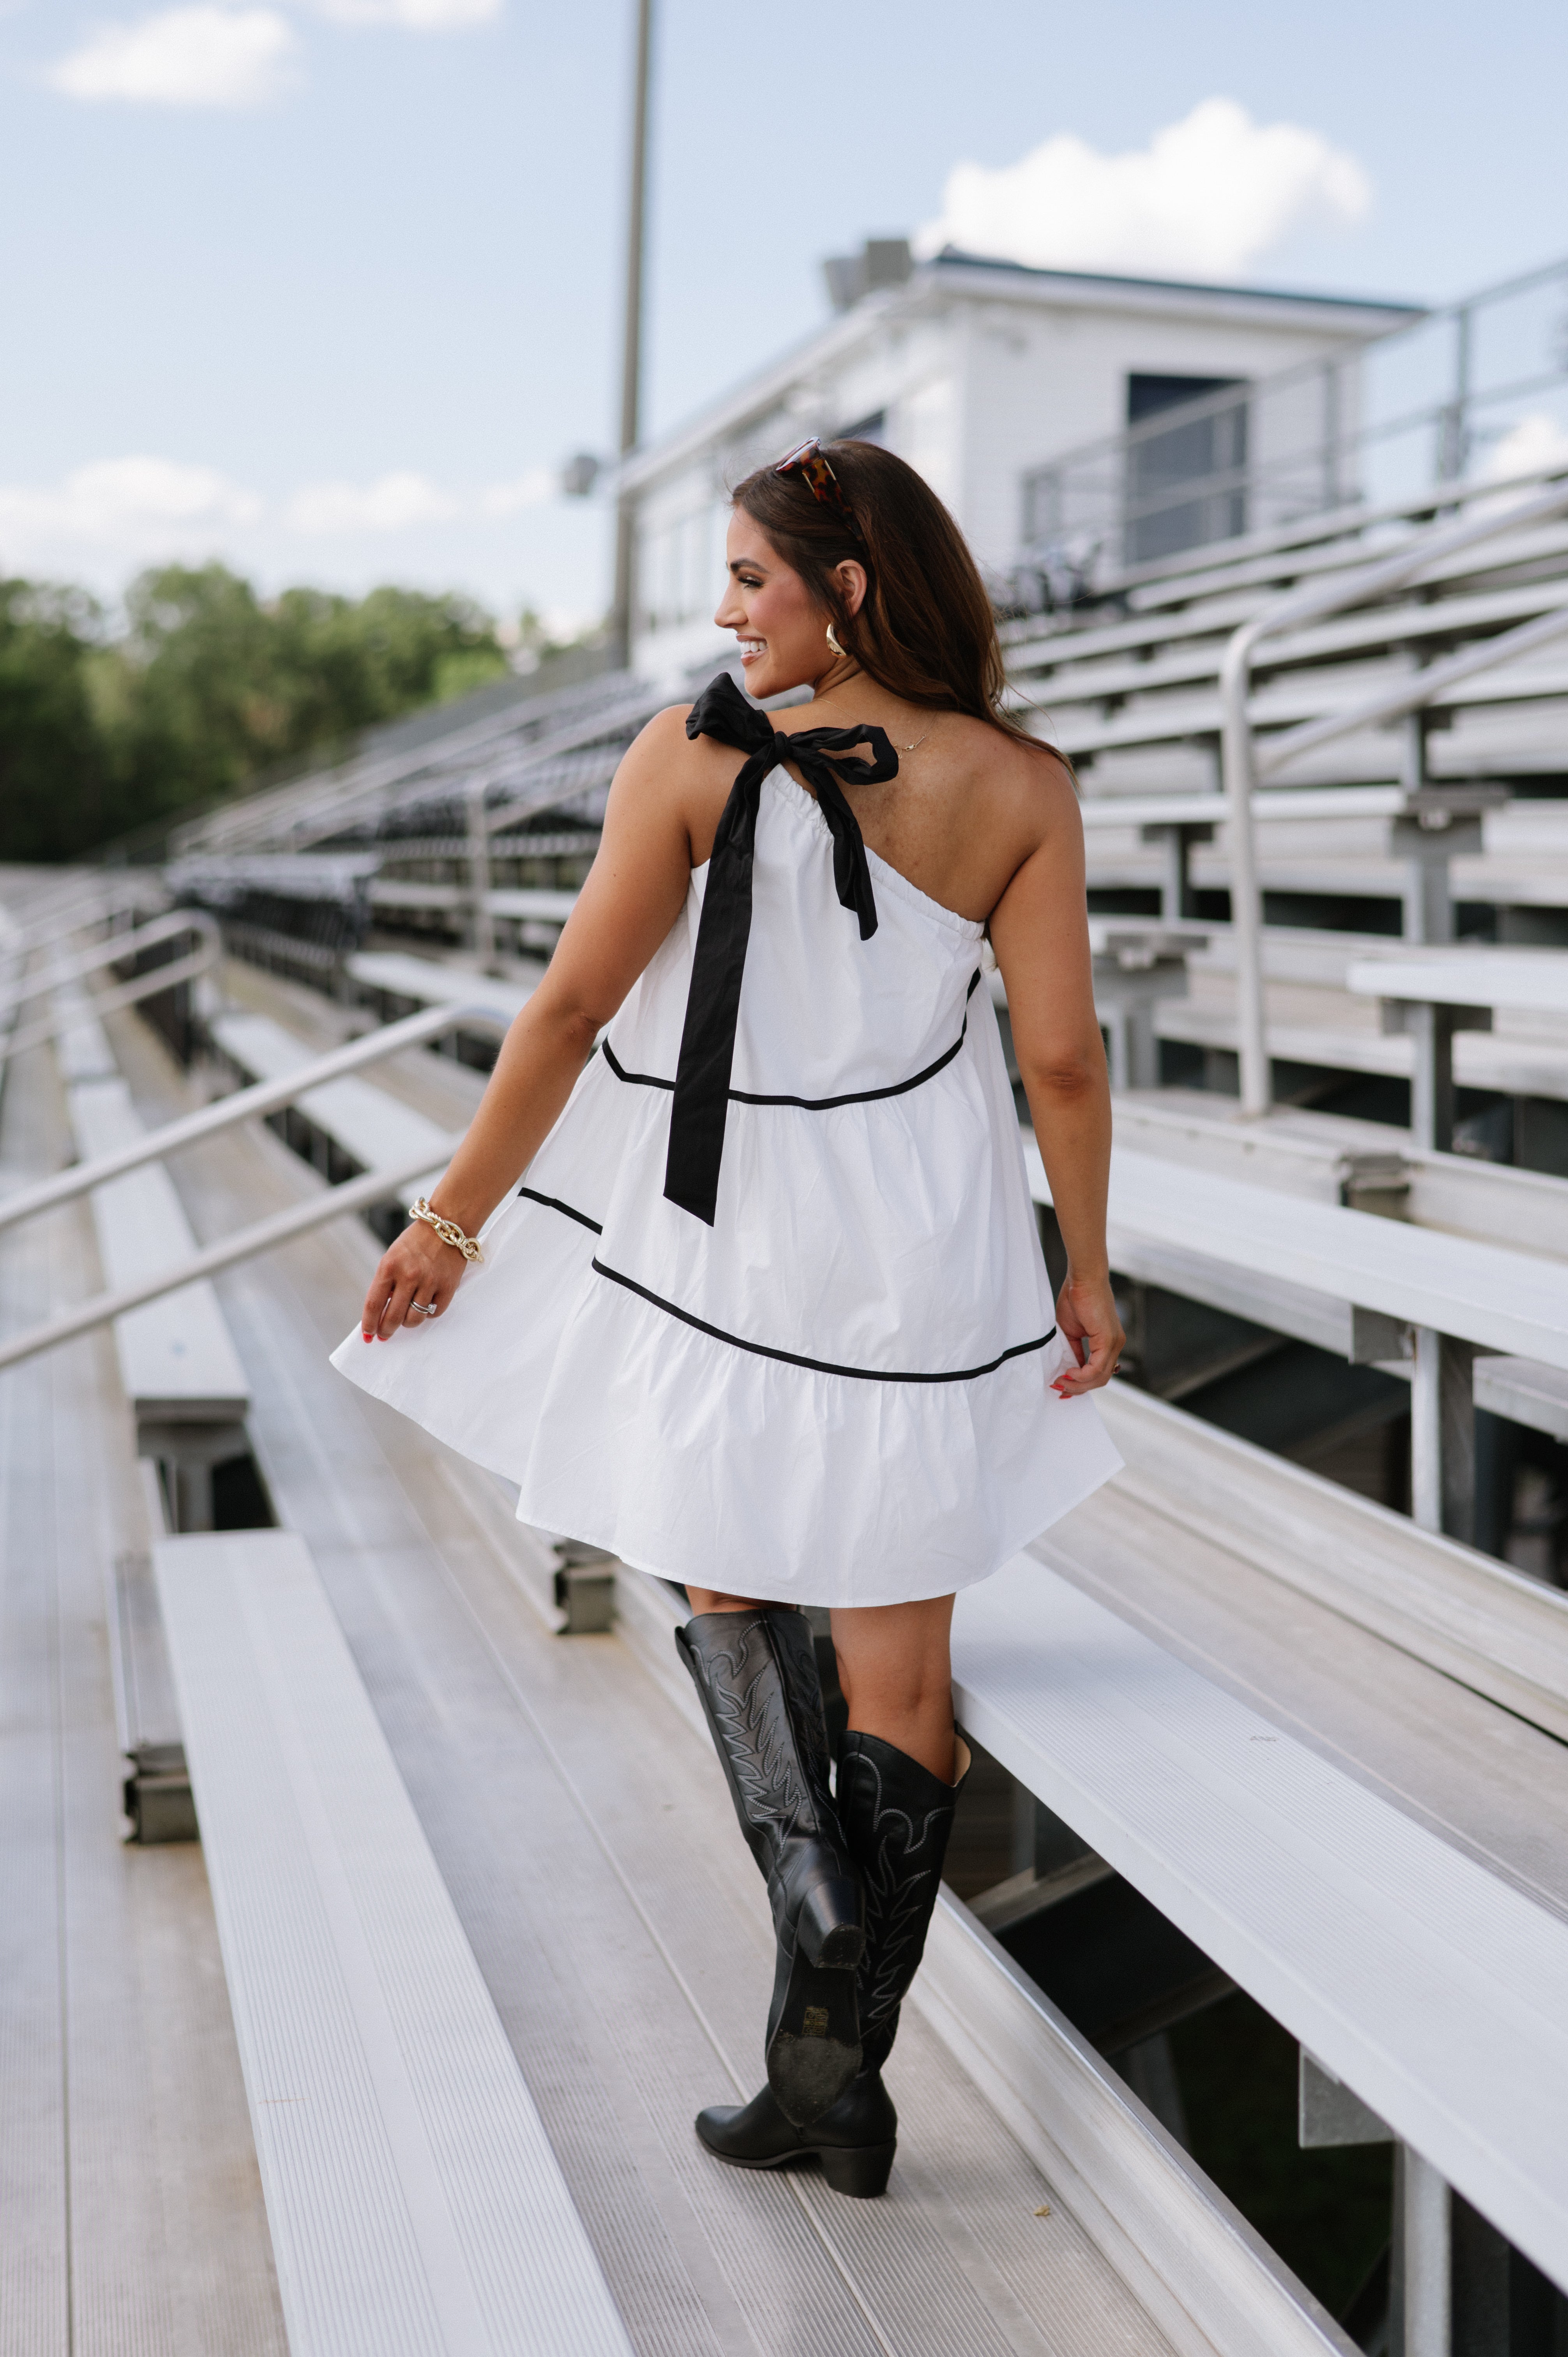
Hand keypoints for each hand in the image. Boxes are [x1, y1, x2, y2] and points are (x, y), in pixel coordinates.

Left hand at [360, 1221, 466, 1340]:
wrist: (448, 1225)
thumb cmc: (416, 1241)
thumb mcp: (392, 1257)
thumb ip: (386, 1282)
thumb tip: (381, 1311)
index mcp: (389, 1266)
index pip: (374, 1303)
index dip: (369, 1324)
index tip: (368, 1335)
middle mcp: (408, 1275)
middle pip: (393, 1317)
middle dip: (386, 1330)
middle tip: (385, 1334)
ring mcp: (430, 1281)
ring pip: (415, 1319)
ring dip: (408, 1323)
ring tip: (407, 1318)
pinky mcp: (448, 1286)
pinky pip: (435, 1312)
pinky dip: (429, 1313)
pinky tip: (426, 1305)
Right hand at [1051, 1270, 1123, 1397]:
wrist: (1083, 1278)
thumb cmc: (1075, 1298)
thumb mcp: (1070, 1331)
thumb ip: (1072, 1350)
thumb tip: (1068, 1368)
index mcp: (1107, 1343)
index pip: (1099, 1373)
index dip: (1080, 1385)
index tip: (1062, 1387)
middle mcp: (1115, 1346)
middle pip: (1100, 1380)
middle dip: (1077, 1388)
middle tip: (1058, 1388)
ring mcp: (1114, 1343)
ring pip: (1100, 1377)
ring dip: (1077, 1384)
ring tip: (1060, 1382)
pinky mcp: (1109, 1340)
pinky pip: (1097, 1368)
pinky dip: (1082, 1375)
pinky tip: (1068, 1372)